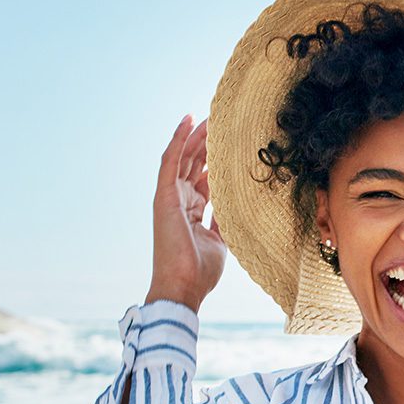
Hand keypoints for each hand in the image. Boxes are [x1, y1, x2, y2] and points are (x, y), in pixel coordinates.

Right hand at [145, 115, 223, 312]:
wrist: (184, 287)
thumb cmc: (200, 271)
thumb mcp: (221, 241)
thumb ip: (225, 221)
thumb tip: (239, 207)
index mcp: (192, 211)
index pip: (205, 177)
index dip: (216, 160)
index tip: (232, 144)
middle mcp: (180, 200)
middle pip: (194, 163)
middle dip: (207, 142)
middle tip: (223, 121)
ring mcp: (170, 197)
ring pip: (184, 157)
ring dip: (195, 135)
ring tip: (209, 115)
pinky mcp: (164, 196)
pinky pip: (170, 161)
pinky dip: (178, 140)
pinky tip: (188, 121)